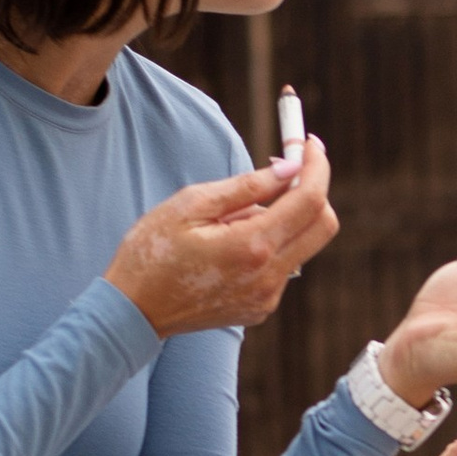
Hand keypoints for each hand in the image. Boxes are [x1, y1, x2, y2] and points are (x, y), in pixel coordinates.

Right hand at [107, 143, 335, 335]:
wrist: (133, 311)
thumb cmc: (152, 251)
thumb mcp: (191, 204)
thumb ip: (247, 186)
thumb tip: (290, 168)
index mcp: (252, 246)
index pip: (310, 200)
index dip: (316, 166)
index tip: (309, 144)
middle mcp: (269, 276)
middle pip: (323, 225)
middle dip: (313, 190)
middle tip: (286, 168)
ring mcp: (267, 297)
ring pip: (302, 245)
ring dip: (284, 219)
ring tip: (230, 218)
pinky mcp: (261, 308)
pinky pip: (283, 266)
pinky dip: (270, 244)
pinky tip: (229, 244)